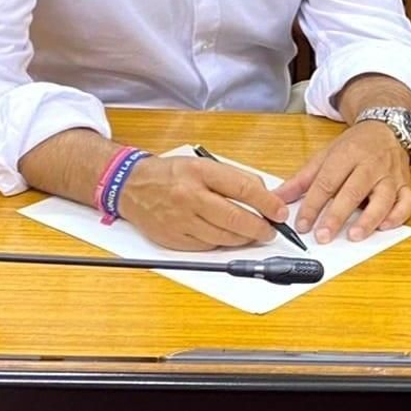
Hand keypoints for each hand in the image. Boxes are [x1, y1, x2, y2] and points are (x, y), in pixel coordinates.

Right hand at [118, 156, 287, 250]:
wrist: (131, 186)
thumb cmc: (170, 174)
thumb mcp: (203, 163)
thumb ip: (233, 177)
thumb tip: (263, 193)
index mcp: (200, 172)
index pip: (243, 189)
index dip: (267, 203)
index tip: (279, 211)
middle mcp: (189, 196)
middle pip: (235, 218)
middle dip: (259, 227)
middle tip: (270, 230)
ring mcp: (180, 220)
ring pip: (223, 236)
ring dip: (243, 238)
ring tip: (252, 234)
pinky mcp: (173, 238)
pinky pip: (206, 246)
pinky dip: (221, 243)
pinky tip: (226, 236)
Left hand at [276, 120, 410, 243]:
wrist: (386, 127)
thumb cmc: (355, 145)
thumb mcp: (325, 155)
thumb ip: (301, 179)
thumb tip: (276, 198)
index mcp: (347, 154)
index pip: (327, 181)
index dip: (313, 205)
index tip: (302, 224)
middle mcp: (370, 164)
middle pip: (353, 190)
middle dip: (337, 215)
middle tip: (323, 236)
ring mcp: (390, 175)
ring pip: (383, 198)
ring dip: (369, 219)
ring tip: (355, 236)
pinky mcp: (405, 184)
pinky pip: (407, 202)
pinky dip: (398, 216)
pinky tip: (384, 227)